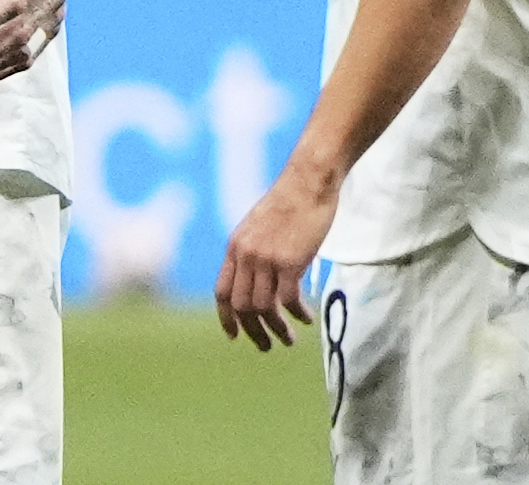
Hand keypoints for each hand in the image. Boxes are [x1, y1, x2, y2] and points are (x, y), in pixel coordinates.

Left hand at [215, 163, 337, 350]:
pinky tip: (307, 317)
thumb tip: (254, 279)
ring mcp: (265, 259)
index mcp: (234, 246)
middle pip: (241, 306)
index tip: (235, 336)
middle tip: (267, 346)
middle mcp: (245, 254)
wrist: (307, 182)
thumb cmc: (289, 203)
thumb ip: (252, 251)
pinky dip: (297, 314)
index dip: (226, 318)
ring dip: (277, 328)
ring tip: (289, 338)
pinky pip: (288, 300)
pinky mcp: (290, 262)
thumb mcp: (258, 227)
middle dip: (253, 331)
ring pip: (263, 308)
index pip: (222, 291)